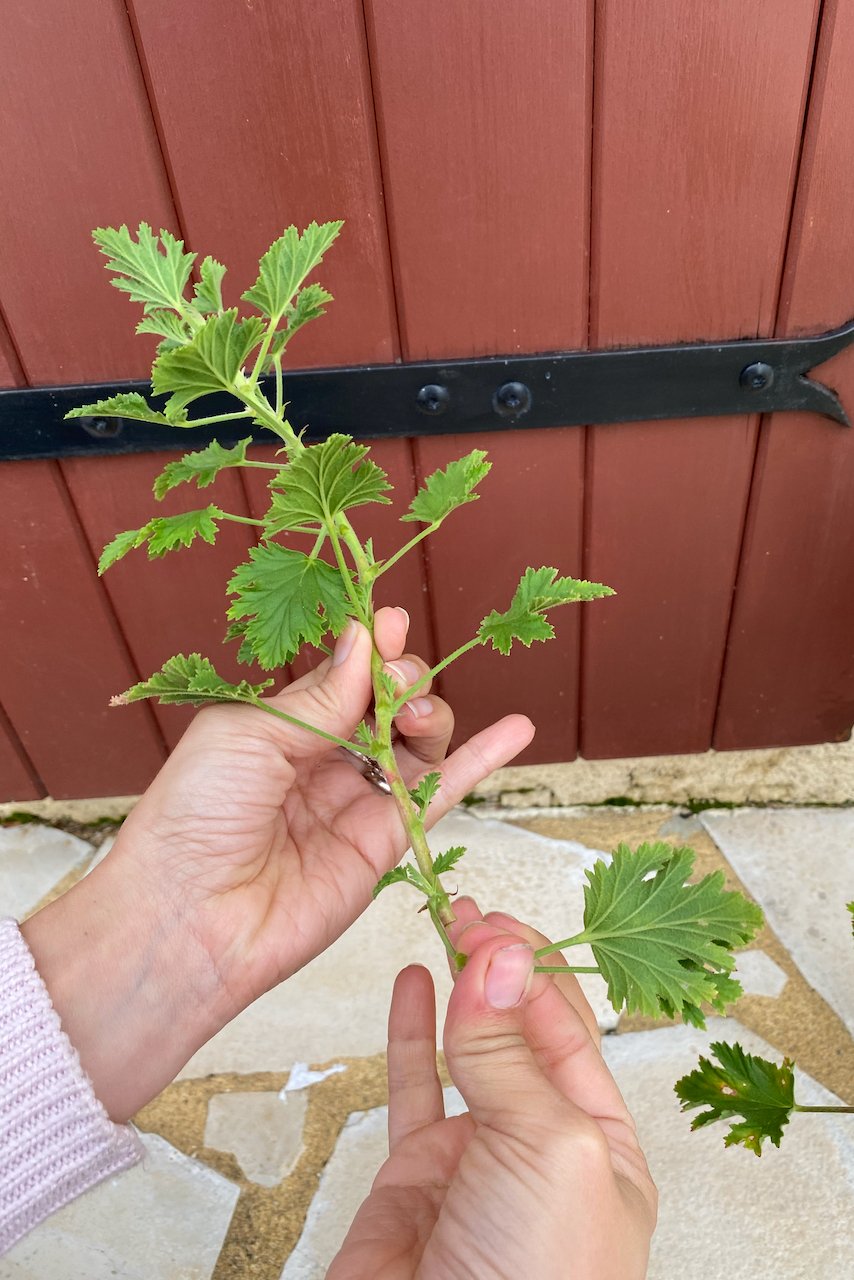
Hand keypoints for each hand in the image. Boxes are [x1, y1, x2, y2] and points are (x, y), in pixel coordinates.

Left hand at [22, 610, 532, 1119]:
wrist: (189, 918)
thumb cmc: (194, 816)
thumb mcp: (249, 734)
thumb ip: (320, 695)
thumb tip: (365, 641)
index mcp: (280, 726)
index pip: (342, 676)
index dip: (369, 649)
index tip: (388, 623)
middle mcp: (321, 760)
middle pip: (386, 705)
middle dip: (401, 679)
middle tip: (397, 682)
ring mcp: (355, 801)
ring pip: (417, 744)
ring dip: (432, 714)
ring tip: (421, 714)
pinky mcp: (385, 844)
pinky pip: (441, 794)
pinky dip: (482, 760)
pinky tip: (517, 729)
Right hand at [330, 901, 656, 1279]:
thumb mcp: (547, 1148)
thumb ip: (512, 1052)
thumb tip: (496, 956)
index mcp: (600, 1142)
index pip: (569, 1026)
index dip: (531, 965)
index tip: (491, 919)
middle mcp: (540, 1144)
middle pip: (518, 1030)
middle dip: (497, 966)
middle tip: (465, 911)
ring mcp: (475, 1157)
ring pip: (465, 1049)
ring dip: (456, 987)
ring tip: (442, 929)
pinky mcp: (413, 1177)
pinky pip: (412, 1088)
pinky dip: (410, 1031)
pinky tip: (411, 983)